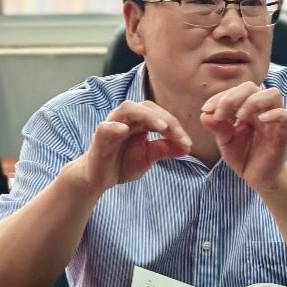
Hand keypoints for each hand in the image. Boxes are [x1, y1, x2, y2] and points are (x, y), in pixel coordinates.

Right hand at [68, 100, 190, 194]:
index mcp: (138, 121)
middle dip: (166, 119)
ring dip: (147, 116)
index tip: (187, 143)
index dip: (175, 127)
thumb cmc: (122, 162)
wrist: (99, 178)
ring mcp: (111, 125)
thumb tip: (187, 147)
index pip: (160, 115)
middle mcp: (125, 118)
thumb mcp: (148, 157)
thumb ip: (165, 149)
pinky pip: (105, 127)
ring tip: (162, 127)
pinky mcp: (99, 138)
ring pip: (128, 109)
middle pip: (146, 107)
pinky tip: (124, 130)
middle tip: (179, 136)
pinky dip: (115, 127)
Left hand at [199, 82, 286, 191]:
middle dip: (232, 96)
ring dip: (252, 101)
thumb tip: (204, 115)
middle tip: (220, 114)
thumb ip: (217, 128)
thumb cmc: (244, 157)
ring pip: (272, 94)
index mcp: (247, 108)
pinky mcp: (285, 132)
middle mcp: (262, 110)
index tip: (206, 110)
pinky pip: (286, 115)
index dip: (220, 97)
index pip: (236, 91)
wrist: (259, 178)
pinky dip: (274, 114)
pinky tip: (260, 120)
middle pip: (252, 87)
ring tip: (238, 117)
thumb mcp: (226, 142)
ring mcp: (275, 119)